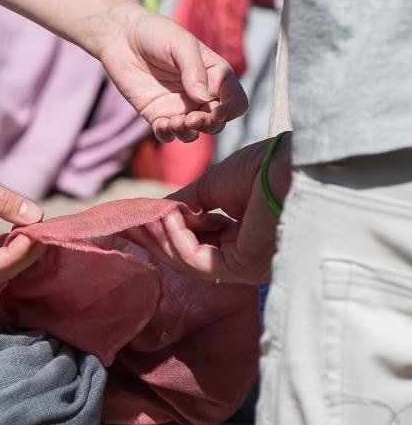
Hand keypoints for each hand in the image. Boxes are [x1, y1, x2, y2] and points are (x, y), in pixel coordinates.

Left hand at [97, 7, 248, 142]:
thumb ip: (194, 70)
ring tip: (174, 122)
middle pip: (216, 122)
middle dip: (208, 125)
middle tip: (192, 118)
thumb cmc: (156, 33)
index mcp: (215, 76)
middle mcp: (200, 95)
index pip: (235, 100)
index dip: (231, 110)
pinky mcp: (156, 114)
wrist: (122, 36)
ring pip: (193, 132)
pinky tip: (161, 124)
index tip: (217, 111)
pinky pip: (166, 134)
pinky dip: (167, 135)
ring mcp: (178, 107)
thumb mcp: (180, 44)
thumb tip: (204, 99)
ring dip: (188, 133)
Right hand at [133, 135, 289, 283]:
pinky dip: (177, 240)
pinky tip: (169, 217)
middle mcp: (250, 260)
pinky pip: (198, 261)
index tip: (146, 219)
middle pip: (192, 260)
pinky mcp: (247, 265)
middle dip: (160, 241)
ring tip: (154, 215)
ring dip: (165, 239)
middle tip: (134, 224)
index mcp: (247, 241)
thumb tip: (157, 215)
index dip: (170, 233)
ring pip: (191, 264)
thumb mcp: (213, 187)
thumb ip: (187, 206)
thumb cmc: (263, 166)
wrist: (289, 158)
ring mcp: (250, 266)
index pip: (200, 247)